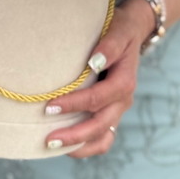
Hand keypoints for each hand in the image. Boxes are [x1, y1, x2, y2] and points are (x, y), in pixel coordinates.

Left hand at [43, 0, 154, 157]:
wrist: (131, 33)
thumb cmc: (119, 30)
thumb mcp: (117, 31)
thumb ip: (108, 46)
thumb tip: (94, 62)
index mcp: (124, 82)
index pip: (97, 99)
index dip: (73, 104)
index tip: (49, 106)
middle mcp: (123, 100)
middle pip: (100, 125)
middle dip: (74, 135)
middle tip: (48, 139)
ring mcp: (117, 110)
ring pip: (102, 139)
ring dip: (79, 146)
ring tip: (53, 147)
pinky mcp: (111, 114)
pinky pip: (102, 139)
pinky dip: (86, 146)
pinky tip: (65, 146)